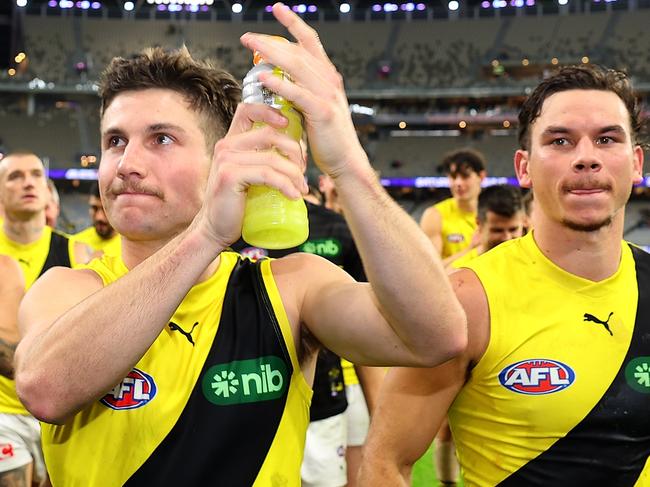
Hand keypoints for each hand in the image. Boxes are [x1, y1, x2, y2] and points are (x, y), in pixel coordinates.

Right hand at [194, 102, 307, 247]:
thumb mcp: (248, 175)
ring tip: (301, 188)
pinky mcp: (230, 176)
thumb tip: (295, 152)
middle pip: (270, 134)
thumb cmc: (236, 205)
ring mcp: (226, 160)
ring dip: (294, 173)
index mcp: (230, 142)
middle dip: (294, 151)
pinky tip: (294, 196)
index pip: (248, 110)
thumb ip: (261, 160)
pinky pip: (268, 175)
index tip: (289, 124)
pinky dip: (286, 185)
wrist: (215, 229)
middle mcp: (226, 146)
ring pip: (273, 158)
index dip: (271, 111)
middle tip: (303, 171)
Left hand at [240, 3, 368, 180]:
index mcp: (327, 77)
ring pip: (297, 66)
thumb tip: (276, 80)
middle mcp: (329, 81)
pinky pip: (299, 94)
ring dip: (271, 54)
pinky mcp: (324, 112)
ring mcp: (328, 95)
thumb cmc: (327, 138)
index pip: (310, 42)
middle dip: (271, 40)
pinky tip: (264, 77)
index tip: (277, 8)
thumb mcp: (312, 108)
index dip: (294, 23)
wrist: (345, 161)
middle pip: (297, 51)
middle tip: (247, 37)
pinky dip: (281, 84)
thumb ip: (298, 92)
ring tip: (251, 47)